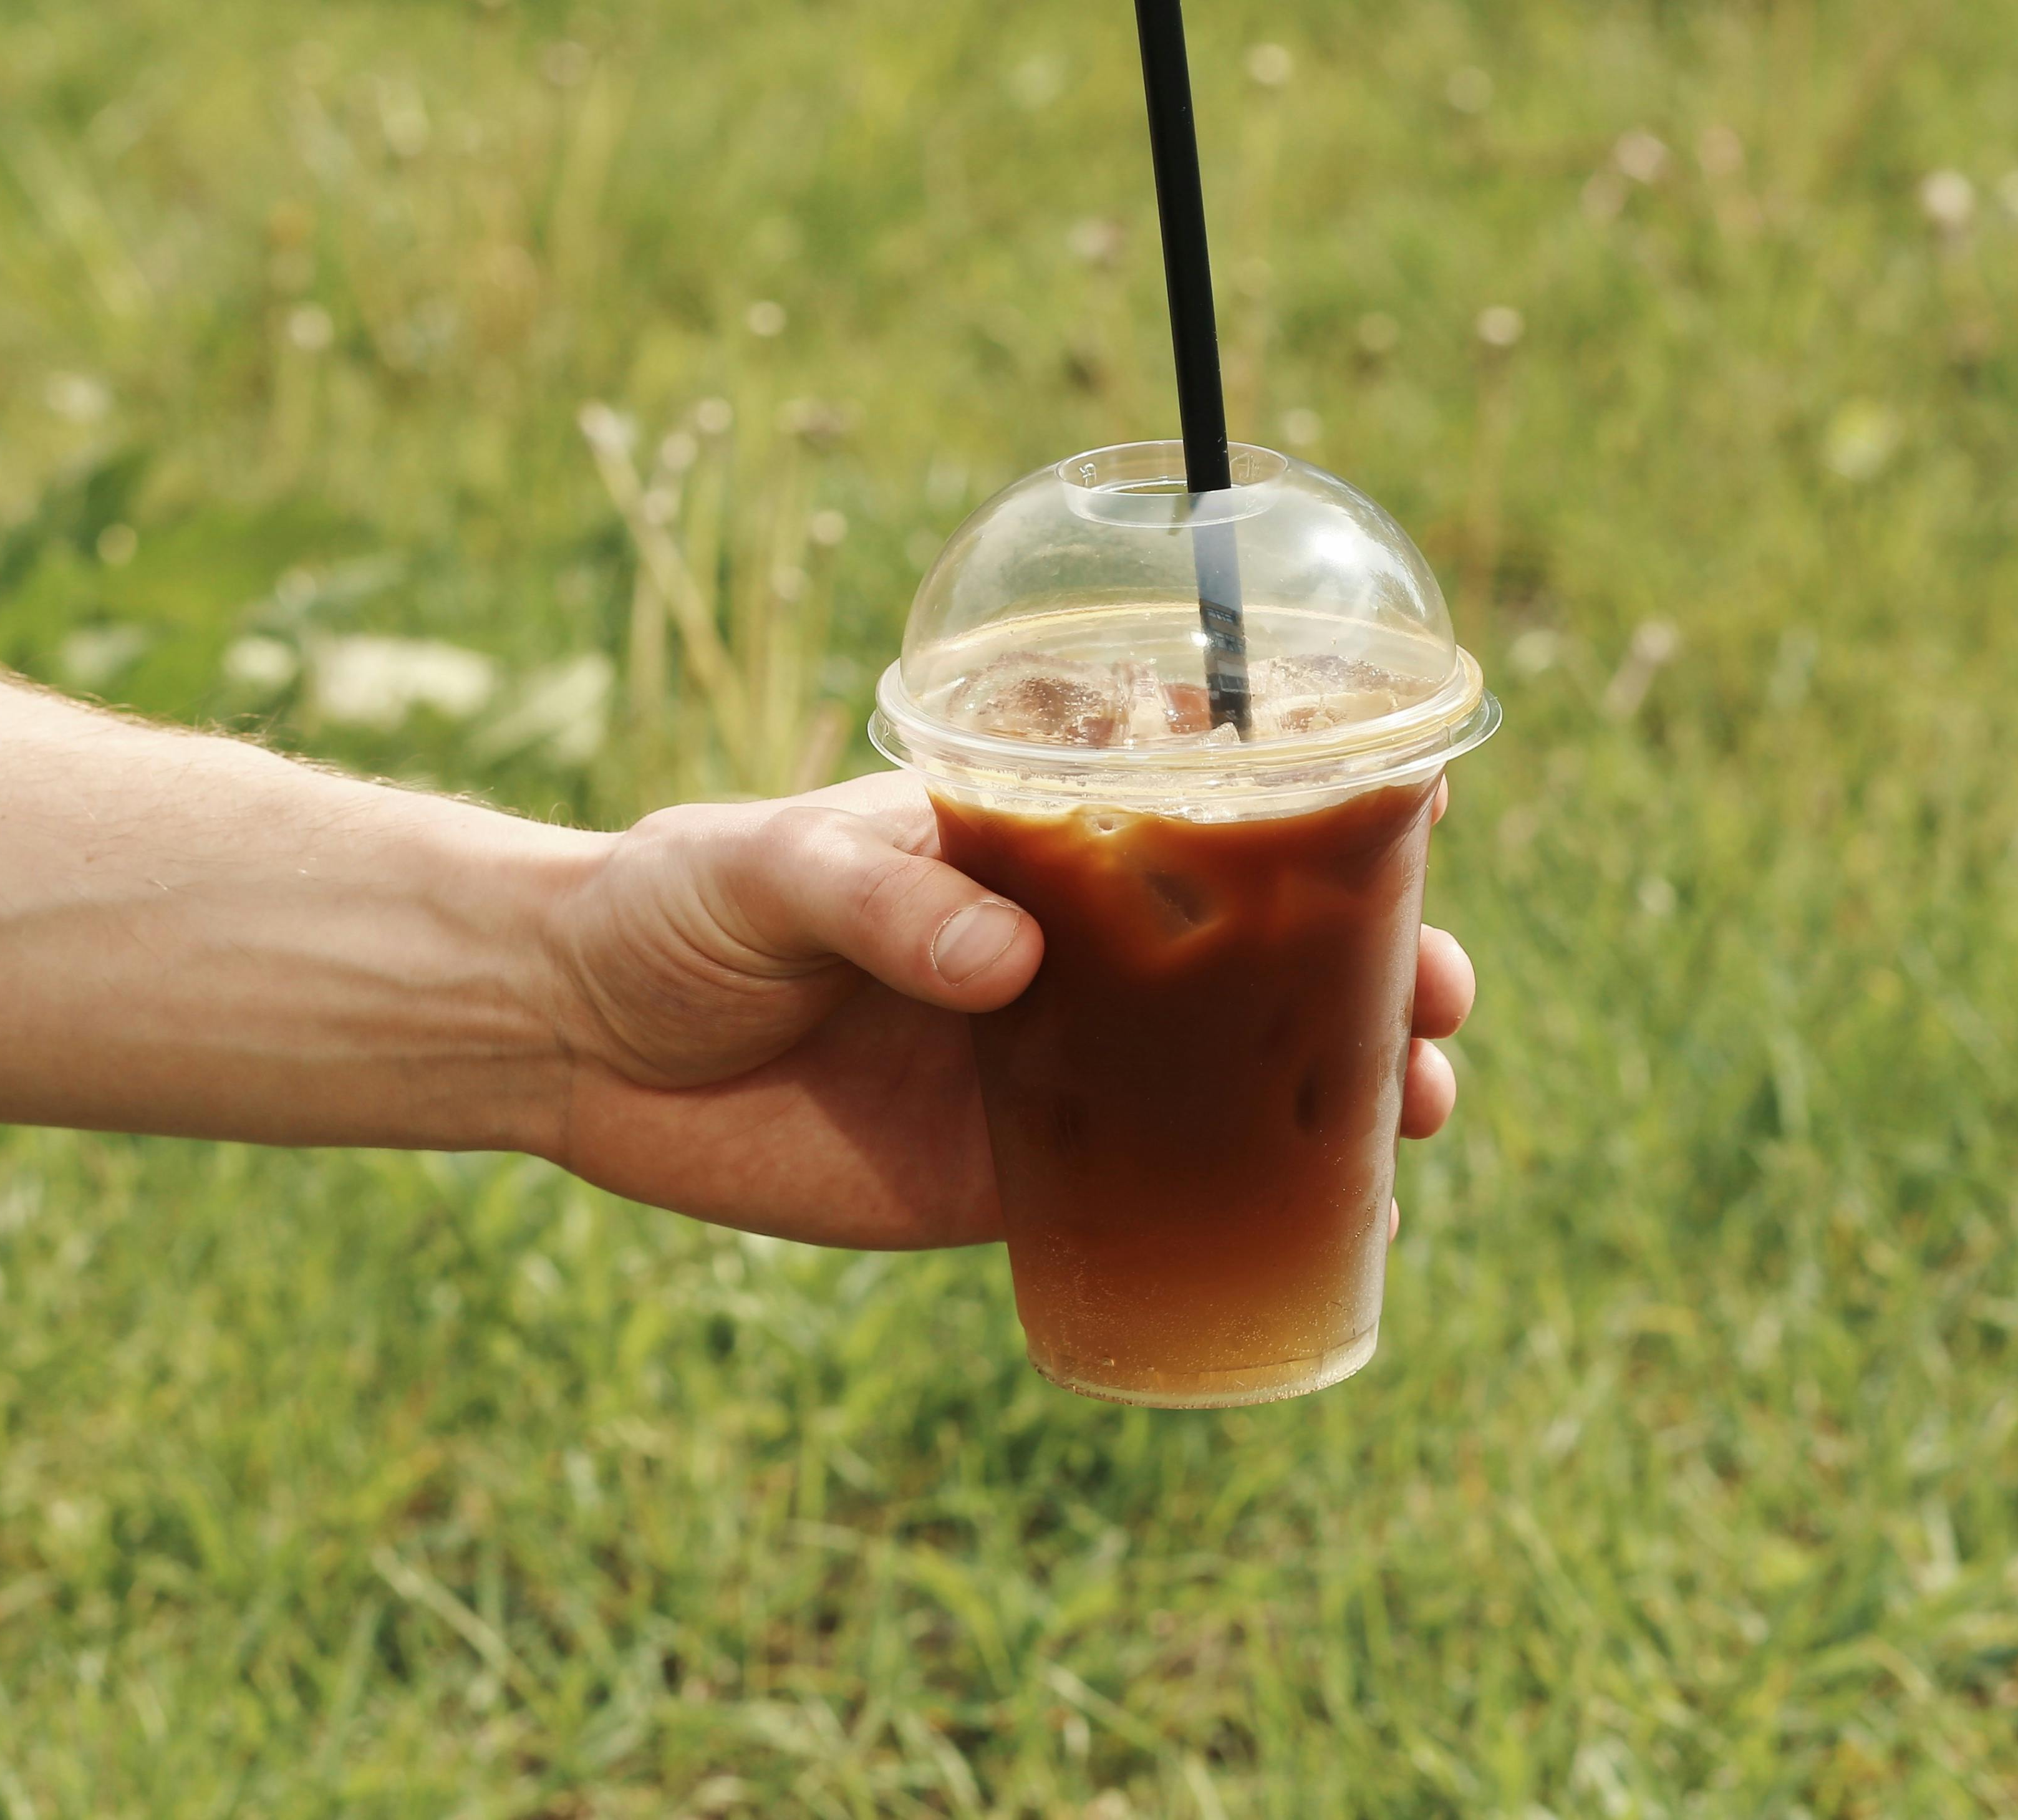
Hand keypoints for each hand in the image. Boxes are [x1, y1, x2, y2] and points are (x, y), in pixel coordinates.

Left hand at [535, 771, 1476, 1249]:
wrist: (575, 1040)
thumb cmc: (672, 905)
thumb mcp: (761, 868)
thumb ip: (876, 896)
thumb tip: (1005, 966)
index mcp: (1024, 841)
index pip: (1194, 799)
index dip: (1315, 798)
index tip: (1419, 800)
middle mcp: (1062, 945)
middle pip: (1254, 942)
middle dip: (1373, 961)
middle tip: (1442, 997)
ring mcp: (1047, 1062)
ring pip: (1228, 1067)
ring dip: (1339, 1081)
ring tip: (1420, 1106)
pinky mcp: (1004, 1175)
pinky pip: (1146, 1188)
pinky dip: (1239, 1200)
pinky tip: (1327, 1219)